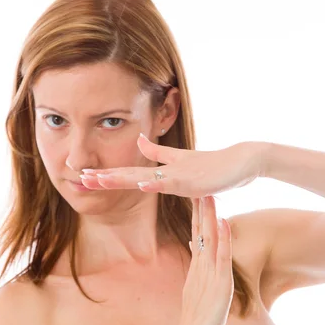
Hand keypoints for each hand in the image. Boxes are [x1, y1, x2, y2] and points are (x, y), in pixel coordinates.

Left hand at [80, 134, 267, 197]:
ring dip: (121, 179)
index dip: (110, 175)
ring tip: (98, 180)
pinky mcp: (193, 181)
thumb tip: (139, 141)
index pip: (132, 174)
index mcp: (165, 170)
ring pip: (145, 178)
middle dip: (106, 177)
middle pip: (131, 175)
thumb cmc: (215, 163)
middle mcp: (168, 172)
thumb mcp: (184, 160)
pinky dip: (156, 182)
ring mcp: (179, 176)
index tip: (87, 176)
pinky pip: (171, 183)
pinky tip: (141, 183)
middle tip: (81, 177)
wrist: (243, 161)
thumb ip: (161, 153)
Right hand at [179, 196, 233, 324]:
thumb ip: (196, 263)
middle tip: (200, 186)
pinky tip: (224, 222)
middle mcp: (201, 265)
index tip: (196, 196)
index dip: (196, 214)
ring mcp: (210, 272)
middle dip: (200, 209)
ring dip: (209, 216)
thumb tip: (193, 241)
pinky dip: (223, 237)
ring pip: (210, 238)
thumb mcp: (195, 284)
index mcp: (197, 265)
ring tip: (209, 195)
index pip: (196, 233)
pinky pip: (222, 255)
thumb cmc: (197, 313)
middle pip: (200, 231)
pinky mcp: (221, 281)